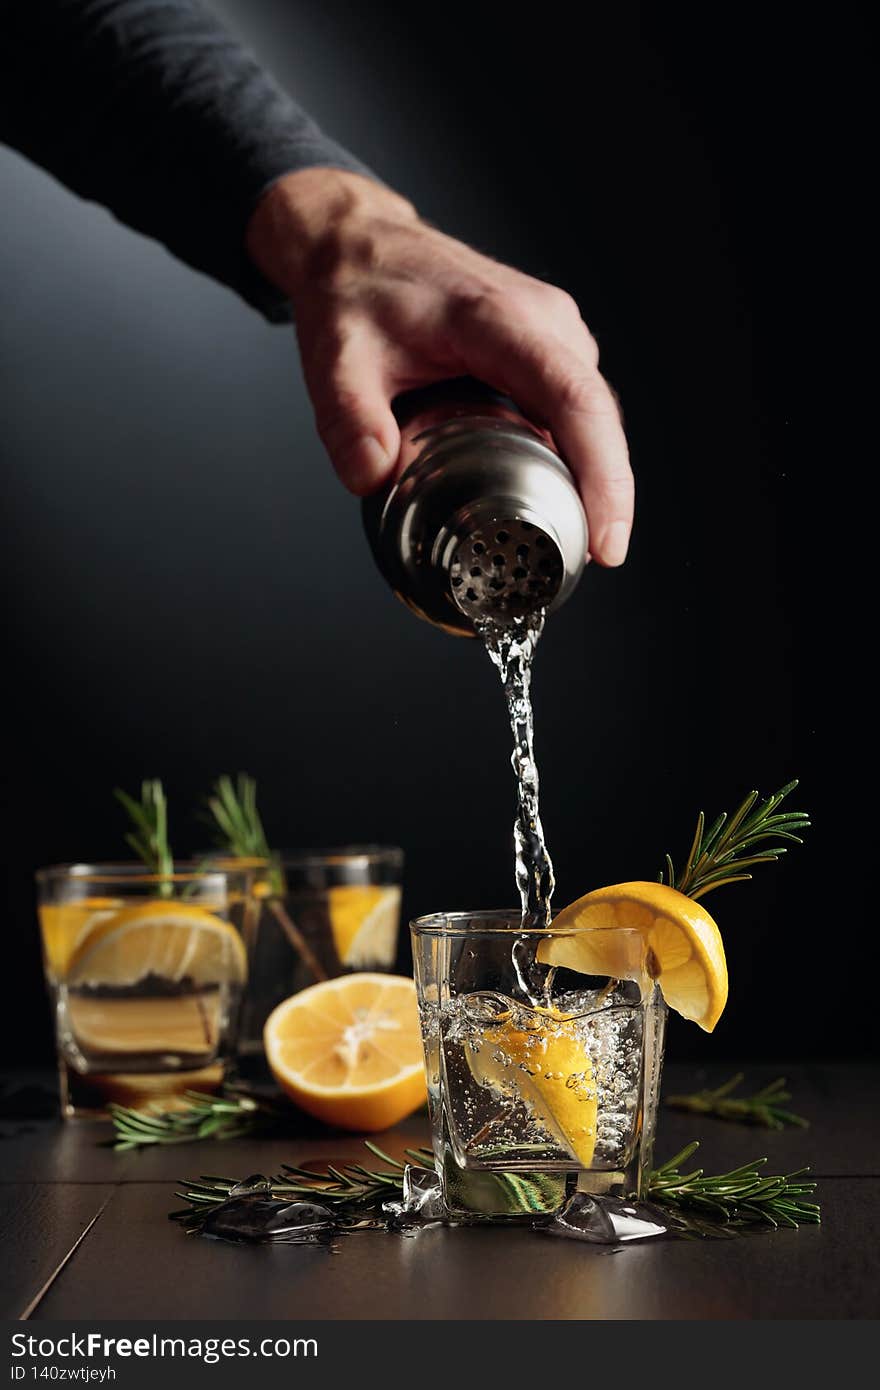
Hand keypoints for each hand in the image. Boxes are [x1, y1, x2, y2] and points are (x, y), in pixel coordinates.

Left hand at [246, 169, 632, 565]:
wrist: (356, 244)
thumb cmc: (354, 289)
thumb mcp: (335, 358)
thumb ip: (348, 420)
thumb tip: (372, 478)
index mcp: (499, 320)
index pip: (574, 400)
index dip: (602, 473)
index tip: (606, 536)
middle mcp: (543, 321)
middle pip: (598, 415)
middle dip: (610, 491)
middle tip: (598, 556)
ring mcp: (551, 330)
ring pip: (592, 413)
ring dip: (596, 473)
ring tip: (581, 537)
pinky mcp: (545, 344)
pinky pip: (574, 404)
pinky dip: (576, 451)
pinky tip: (561, 493)